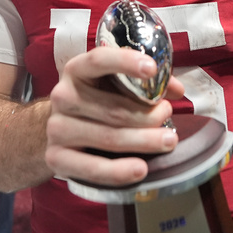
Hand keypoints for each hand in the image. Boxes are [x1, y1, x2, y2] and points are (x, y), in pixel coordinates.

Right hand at [45, 46, 183, 185]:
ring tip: (168, 141)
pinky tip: (141, 169)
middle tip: (168, 115)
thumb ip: (144, 83)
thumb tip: (175, 89)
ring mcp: (57, 129)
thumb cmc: (95, 101)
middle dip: (148, 115)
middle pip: (113, 109)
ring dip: (144, 141)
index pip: (99, 61)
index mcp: (77, 70)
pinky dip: (119, 171)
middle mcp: (63, 97)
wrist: (58, 129)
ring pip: (108, 137)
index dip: (125, 62)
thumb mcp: (113, 84)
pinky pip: (92, 168)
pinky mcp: (56, 158)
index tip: (152, 69)